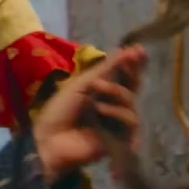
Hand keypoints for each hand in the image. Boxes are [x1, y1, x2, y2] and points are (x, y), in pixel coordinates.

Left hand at [33, 46, 146, 184]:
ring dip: (116, 91)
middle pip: (132, 87)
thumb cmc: (60, 110)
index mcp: (101, 90)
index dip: (132, 63)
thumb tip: (126, 49)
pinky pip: (130, 122)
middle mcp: (112, 104)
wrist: (49, 139)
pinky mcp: (120, 138)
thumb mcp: (81, 84)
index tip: (138, 50)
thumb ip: (105, 69)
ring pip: (130, 102)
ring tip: (96, 87)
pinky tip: (102, 109)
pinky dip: (118, 112)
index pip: (123, 75)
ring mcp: (116, 121)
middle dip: (132, 72)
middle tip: (134, 58)